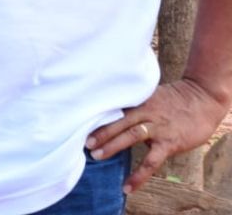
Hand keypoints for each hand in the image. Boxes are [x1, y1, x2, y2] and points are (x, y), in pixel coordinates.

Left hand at [86, 78, 228, 192]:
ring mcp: (157, 127)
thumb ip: (131, 101)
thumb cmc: (172, 98)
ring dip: (112, 146)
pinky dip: (138, 175)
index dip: (97, 113)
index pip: (114, 106)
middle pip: (118, 121)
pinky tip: (128, 186)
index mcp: (138, 100)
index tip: (79, 118)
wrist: (201, 99)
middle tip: (84, 141)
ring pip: (130, 136)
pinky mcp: (169, 142)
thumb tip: (106, 108)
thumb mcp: (149, 94)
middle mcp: (145, 112)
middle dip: (100, 132)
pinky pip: (151, 162)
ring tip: (96, 155)